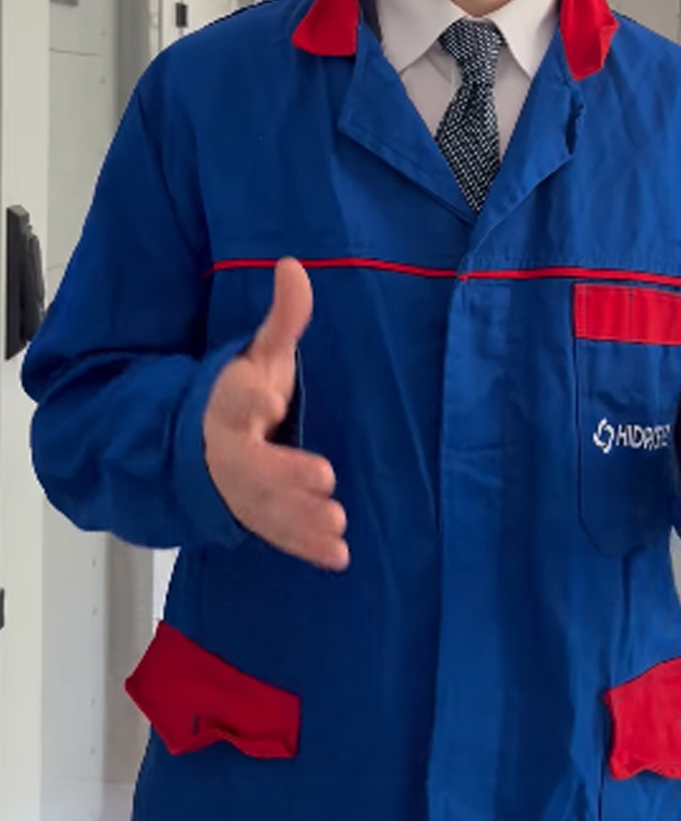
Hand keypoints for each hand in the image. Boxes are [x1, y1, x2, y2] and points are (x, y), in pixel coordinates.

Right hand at [203, 257, 348, 571]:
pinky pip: (278, 536)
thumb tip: (292, 264)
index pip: (233, 399)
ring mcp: (240, 490)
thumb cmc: (244, 393)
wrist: (202, 446)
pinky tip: (338, 556)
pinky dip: (305, 548)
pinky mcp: (256, 516)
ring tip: (338, 523)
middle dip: (285, 475)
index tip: (269, 397)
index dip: (248, 398)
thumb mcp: (261, 354)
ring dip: (301, 519)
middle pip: (252, 466)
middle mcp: (230, 450)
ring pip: (266, 509)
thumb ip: (282, 318)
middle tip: (325, 477)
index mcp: (227, 403)